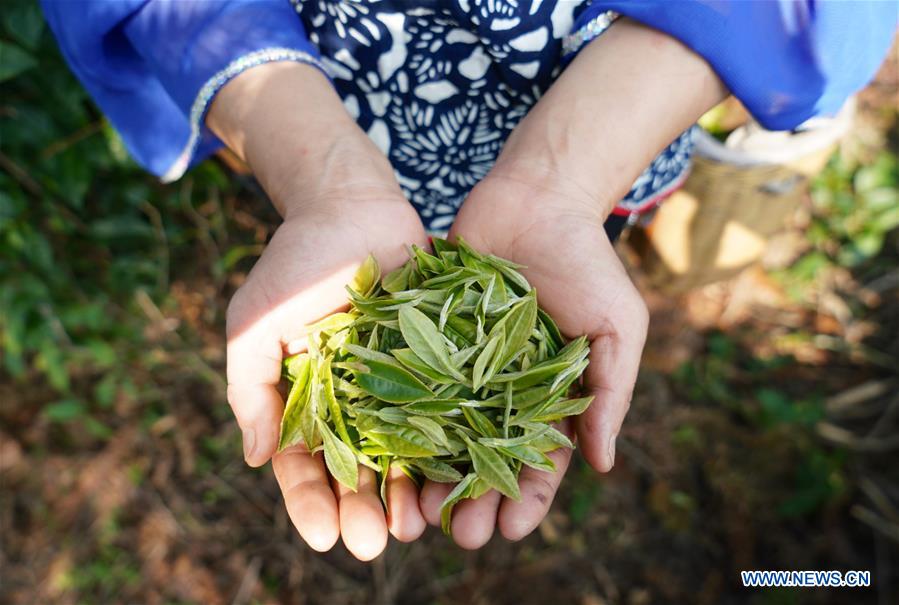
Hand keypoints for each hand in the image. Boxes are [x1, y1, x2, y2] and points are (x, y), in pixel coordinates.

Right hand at [209, 63, 428, 559]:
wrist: (348, 204)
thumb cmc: (292, 264)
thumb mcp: (253, 326)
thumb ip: (251, 390)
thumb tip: (256, 459)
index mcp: (308, 398)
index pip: (306, 462)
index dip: (311, 502)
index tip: (322, 535)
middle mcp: (355, 399)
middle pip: (360, 468)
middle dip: (363, 508)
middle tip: (372, 545)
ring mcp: (399, 382)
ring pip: (405, 449)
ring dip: (407, 491)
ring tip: (414, 526)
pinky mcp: (439, 359)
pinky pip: (446, 408)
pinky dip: (449, 443)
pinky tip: (456, 475)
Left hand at [417, 18, 724, 547]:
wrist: (538, 196)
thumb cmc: (587, 261)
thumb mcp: (616, 326)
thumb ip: (610, 392)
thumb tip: (601, 466)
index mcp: (550, 395)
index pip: (540, 460)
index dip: (529, 498)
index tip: (511, 529)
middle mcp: (502, 389)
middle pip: (485, 458)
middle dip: (475, 499)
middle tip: (460, 535)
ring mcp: (462, 365)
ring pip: (443, 433)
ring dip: (434, 476)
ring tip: (418, 514)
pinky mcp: (428, 336)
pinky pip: (412, 383)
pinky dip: (401, 419)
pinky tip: (387, 453)